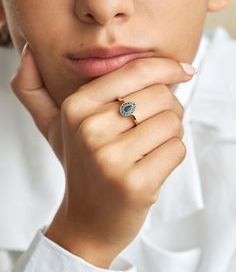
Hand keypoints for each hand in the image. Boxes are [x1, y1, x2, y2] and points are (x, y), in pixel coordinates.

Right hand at [11, 44, 195, 267]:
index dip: (167, 67)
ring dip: (170, 135)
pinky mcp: (134, 184)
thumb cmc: (81, 168)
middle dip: (168, 110)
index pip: (136, 71)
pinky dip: (171, 156)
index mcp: (75, 107)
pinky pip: (176, 149)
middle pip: (161, 96)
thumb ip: (33, 90)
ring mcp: (111, 159)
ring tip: (148, 149)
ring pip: (173, 122)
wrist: (87, 221)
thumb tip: (28, 50)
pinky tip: (151, 167)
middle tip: (150, 129)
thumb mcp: (53, 128)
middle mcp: (90, 129)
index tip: (184, 71)